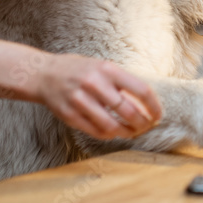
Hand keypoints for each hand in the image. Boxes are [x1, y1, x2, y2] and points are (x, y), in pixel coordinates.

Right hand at [35, 54, 162, 139]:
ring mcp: (80, 100)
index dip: (154, 106)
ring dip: (127, 133)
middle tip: (147, 127)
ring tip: (132, 132)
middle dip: (143, 124)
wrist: (43, 74)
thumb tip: (148, 103)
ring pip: (112, 126)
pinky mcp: (69, 115)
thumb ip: (122, 82)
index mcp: (107, 69)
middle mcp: (94, 84)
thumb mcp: (102, 67)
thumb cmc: (79, 70)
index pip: (141, 90)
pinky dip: (108, 135)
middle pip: (128, 111)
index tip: (158, 115)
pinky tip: (114, 132)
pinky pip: (95, 131)